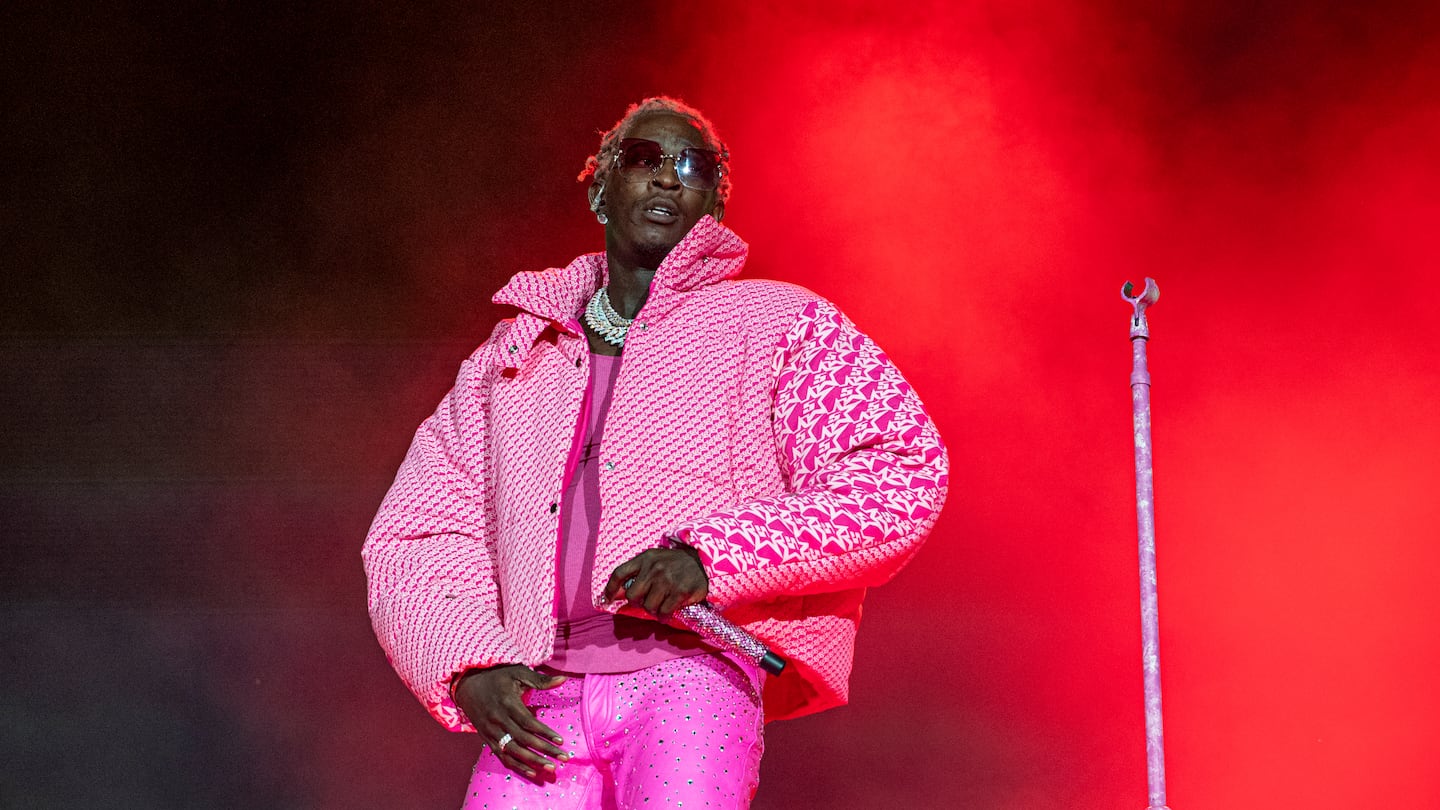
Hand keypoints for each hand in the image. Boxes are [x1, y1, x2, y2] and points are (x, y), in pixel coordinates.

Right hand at [453, 665, 568, 778]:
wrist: (467, 684)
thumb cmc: (497, 677)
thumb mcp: (518, 672)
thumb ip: (540, 680)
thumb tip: (564, 679)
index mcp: (507, 703)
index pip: (528, 722)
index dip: (545, 733)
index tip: (560, 741)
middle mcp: (498, 719)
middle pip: (523, 739)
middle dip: (544, 750)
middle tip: (563, 758)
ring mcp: (491, 731)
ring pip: (513, 751)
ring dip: (533, 761)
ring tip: (550, 768)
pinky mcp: (486, 739)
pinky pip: (502, 756)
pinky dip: (516, 765)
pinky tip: (531, 772)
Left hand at [604, 545, 707, 619]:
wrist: (704, 561)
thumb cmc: (676, 563)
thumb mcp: (656, 559)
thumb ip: (639, 572)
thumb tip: (620, 593)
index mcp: (645, 558)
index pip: (620, 573)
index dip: (610, 589)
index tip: (607, 599)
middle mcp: (654, 568)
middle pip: (633, 595)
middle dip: (638, 602)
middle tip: (648, 601)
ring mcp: (667, 580)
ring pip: (648, 607)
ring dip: (654, 610)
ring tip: (661, 605)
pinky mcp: (680, 592)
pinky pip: (664, 612)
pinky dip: (664, 616)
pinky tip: (668, 613)